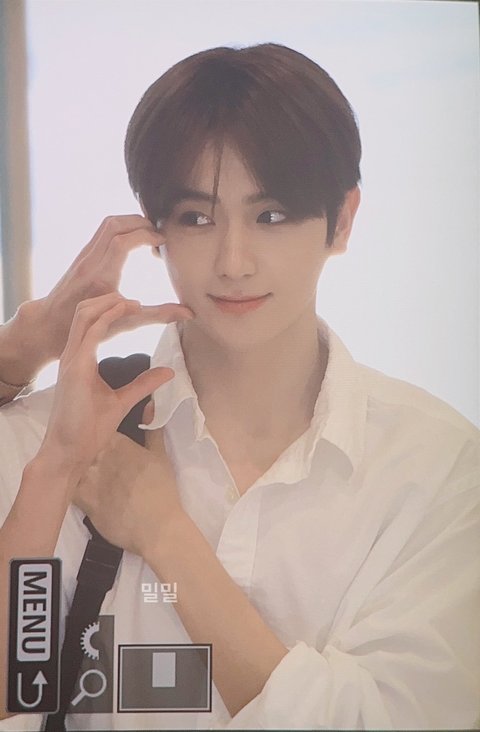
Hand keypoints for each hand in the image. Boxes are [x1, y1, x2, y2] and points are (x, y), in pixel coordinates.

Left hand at [1, 215, 171, 384]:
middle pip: (115, 224)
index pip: (122, 241)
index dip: (146, 235)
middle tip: (159, 235)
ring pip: (108, 223)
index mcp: (101, 276)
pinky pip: (104, 231)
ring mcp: (85, 255)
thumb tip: (187, 312)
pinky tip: (134, 240)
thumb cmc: (90, 326)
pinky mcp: (83, 255)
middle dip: (141, 223)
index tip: (162, 242)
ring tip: (149, 234)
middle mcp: (91, 261)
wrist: (52, 324)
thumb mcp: (126, 323)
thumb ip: (158, 315)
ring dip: (131, 222)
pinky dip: (122, 228)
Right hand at [39, 291, 192, 483]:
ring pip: (85, 316)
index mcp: (80, 361)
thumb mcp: (123, 400)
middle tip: (135, 298)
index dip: (110, 310)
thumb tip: (166, 372)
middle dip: (108, 299)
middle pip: (85, 313)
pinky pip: (90, 333)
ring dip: (108, 303)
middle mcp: (72, 356)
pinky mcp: (76, 369)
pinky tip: (124, 311)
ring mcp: (71, 360)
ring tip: (132, 301)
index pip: (90, 324)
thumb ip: (143, 384)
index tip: (133, 305)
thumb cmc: (88, 429)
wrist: (70, 451)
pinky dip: (108, 317)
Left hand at [72, 427, 182, 556]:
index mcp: (119, 443)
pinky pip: (67, 490)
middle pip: (83, 446)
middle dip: (84, 451)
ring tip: (83, 478)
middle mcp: (100, 457)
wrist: (156, 527)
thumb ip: (154, 429)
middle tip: (97, 465)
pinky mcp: (82, 500)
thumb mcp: (160, 456)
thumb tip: (150, 404)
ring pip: (73, 467)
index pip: (100, 430)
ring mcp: (89, 479)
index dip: (99, 436)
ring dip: (76, 470)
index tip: (102, 442)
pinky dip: (70, 489)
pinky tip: (76, 493)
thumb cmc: (162, 491)